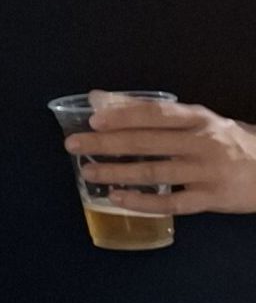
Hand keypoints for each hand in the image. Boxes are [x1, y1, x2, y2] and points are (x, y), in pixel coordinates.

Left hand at [67, 93, 255, 214]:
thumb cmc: (228, 141)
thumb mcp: (197, 119)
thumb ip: (149, 110)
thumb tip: (100, 98)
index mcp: (199, 119)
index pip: (156, 114)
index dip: (124, 116)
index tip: (93, 119)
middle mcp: (203, 143)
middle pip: (148, 142)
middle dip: (107, 144)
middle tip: (73, 145)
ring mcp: (208, 172)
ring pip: (155, 173)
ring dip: (118, 173)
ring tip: (88, 172)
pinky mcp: (213, 199)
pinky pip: (172, 204)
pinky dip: (143, 202)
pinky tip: (118, 199)